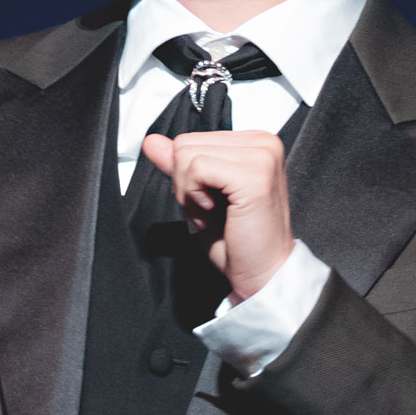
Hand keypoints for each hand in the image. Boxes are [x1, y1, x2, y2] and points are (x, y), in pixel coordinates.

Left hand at [141, 130, 293, 303]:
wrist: (262, 274)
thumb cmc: (237, 241)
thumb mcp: (199, 195)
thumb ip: (179, 165)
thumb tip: (151, 142)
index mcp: (254, 143)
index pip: (191, 140)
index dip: (187, 177)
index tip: (210, 202)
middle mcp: (263, 143)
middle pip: (185, 144)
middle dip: (185, 184)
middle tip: (211, 211)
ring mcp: (262, 157)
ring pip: (187, 155)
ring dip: (189, 192)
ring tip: (213, 213)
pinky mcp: (255, 175)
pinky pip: (197, 168)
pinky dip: (195, 196)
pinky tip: (214, 212)